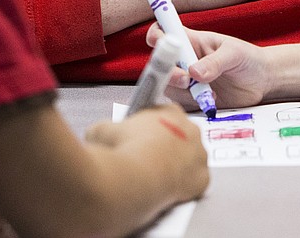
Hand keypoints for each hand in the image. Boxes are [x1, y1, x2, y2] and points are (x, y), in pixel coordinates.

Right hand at [85, 104, 208, 203]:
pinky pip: (195, 182)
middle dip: (164, 145)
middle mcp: (191, 129)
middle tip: (146, 158)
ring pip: (189, 159)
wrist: (133, 179)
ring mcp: (199, 154)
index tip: (140, 137)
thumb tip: (97, 133)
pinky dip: (183, 186)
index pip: (163, 114)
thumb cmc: (120, 150)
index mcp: (171, 111)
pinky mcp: (202, 178)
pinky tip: (168, 189)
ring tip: (155, 177)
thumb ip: (106, 128)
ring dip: (176, 165)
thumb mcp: (102, 130)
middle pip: (179, 136)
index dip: (149, 127)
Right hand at [148, 24, 270, 108]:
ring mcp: (186, 80)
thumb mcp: (234, 54)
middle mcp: (184, 60)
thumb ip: (215, 62)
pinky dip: (187, 104)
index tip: (161, 43)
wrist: (263, 81)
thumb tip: (193, 72)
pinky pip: (179, 103)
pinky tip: (207, 101)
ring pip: (165, 84)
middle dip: (166, 71)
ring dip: (177, 89)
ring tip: (202, 92)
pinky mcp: (192, 99)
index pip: (164, 32)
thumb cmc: (247, 58)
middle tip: (187, 79)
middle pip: (159, 63)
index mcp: (191, 41)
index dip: (156, 35)